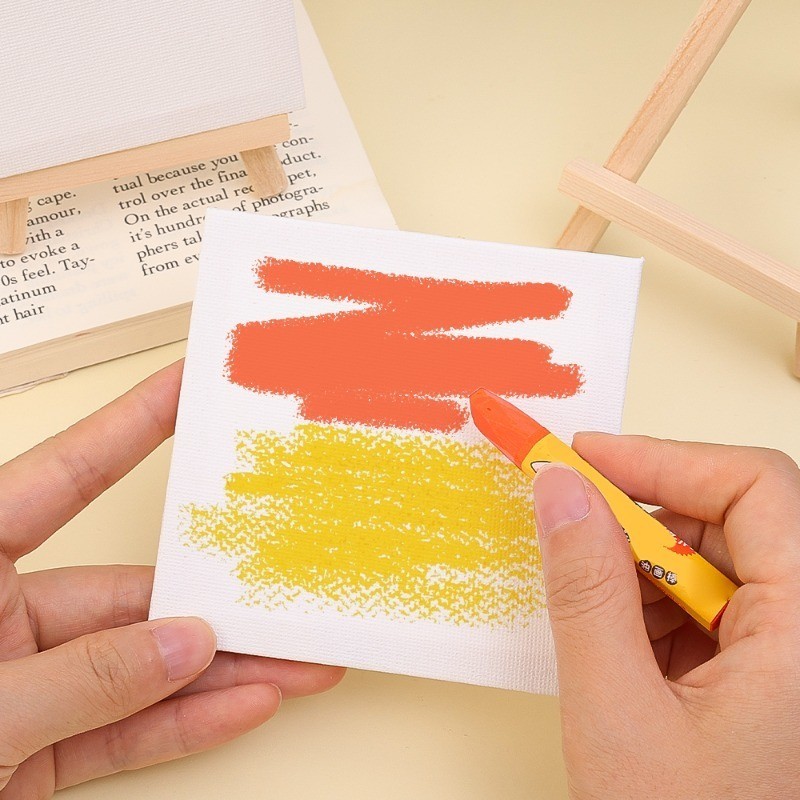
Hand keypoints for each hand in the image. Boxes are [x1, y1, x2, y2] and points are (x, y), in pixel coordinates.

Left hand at [0, 361, 343, 796]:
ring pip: (137, 671)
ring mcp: (20, 685)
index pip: (64, 476)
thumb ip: (81, 680)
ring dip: (218, 674)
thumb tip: (187, 645)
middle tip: (279, 586)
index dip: (132, 426)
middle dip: (213, 604)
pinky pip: (118, 731)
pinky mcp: (30, 750)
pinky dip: (180, 724)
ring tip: (292, 665)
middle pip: (126, 597)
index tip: (189, 386)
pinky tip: (242, 707)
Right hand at [531, 433, 799, 799]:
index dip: (662, 458)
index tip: (582, 456)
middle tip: (566, 516)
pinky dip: (654, 609)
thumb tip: (557, 491)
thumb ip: (584, 590)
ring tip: (593, 607)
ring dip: (642, 568)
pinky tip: (621, 644)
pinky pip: (713, 607)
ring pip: (719, 563)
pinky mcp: (773, 676)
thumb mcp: (618, 713)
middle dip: (642, 516)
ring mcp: (796, 656)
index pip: (756, 488)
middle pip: (736, 520)